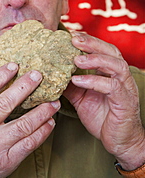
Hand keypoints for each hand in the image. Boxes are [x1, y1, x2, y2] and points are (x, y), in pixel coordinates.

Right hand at [0, 63, 59, 177]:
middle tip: (38, 75)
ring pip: (22, 125)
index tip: (14, 65)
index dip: (0, 76)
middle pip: (5, 103)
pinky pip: (28, 144)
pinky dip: (42, 132)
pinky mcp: (6, 161)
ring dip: (41, 111)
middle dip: (24, 87)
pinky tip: (50, 123)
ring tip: (54, 102)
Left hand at [63, 32, 144, 170]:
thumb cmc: (103, 117)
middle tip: (74, 39)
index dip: (88, 41)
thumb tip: (51, 74)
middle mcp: (120, 76)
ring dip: (95, 59)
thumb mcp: (81, 98)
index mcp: (111, 72)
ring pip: (115, 65)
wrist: (119, 141)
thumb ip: (70, 85)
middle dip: (92, 43)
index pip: (102, 49)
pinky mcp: (125, 101)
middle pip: (111, 51)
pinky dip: (94, 81)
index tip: (71, 35)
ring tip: (76, 59)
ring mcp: (125, 88)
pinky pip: (111, 87)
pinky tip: (78, 80)